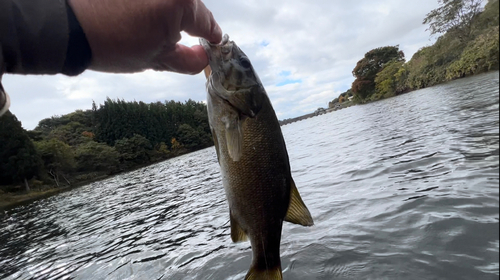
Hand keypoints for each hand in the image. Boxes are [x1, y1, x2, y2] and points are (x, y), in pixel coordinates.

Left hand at [68, 0, 221, 73]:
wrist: (68, 26)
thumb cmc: (112, 43)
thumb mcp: (157, 60)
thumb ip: (188, 60)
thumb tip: (203, 58)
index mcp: (181, 2)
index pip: (206, 22)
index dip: (211, 38)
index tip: (212, 45)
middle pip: (191, 6)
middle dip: (187, 24)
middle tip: (174, 42)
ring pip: (172, 0)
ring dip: (168, 13)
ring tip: (148, 29)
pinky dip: (152, 6)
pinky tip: (137, 17)